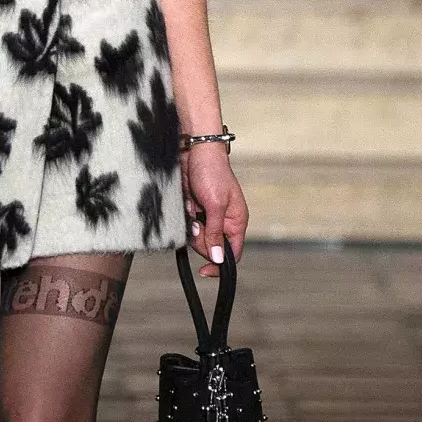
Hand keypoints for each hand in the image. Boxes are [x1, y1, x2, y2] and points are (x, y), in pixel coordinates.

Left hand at [182, 144, 247, 278]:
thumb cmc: (211, 171)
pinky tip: (187, 202)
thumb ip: (216, 232)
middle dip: (200, 237)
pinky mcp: (195, 208)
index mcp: (236, 221)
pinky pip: (186, 223)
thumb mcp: (215, 204)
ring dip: (191, 225)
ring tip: (193, 206)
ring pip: (196, 236)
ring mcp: (208, 215)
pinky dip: (184, 215)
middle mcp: (224, 221)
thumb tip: (219, 258)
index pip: (232, 253)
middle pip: (210, 247)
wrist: (194, 150)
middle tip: (197, 220)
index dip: (219, 264)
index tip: (205, 271)